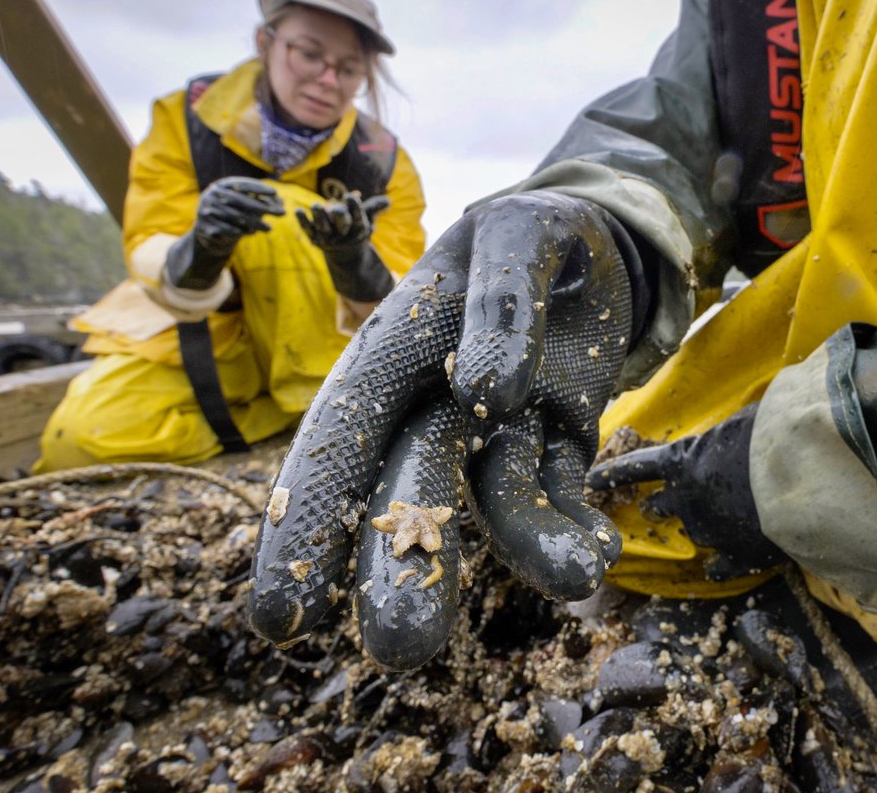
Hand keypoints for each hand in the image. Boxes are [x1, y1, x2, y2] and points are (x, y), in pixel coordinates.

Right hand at [166, 177, 283, 289]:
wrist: (210, 232)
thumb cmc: (233, 215)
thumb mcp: (246, 207)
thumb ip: (261, 203)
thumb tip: (282, 203)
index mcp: (221, 185)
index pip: (242, 184)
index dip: (258, 188)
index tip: (275, 192)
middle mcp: (212, 195)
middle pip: (240, 201)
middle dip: (262, 207)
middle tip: (281, 213)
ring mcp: (206, 209)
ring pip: (234, 216)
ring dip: (254, 222)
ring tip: (269, 228)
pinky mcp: (204, 225)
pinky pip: (225, 228)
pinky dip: (240, 230)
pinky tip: (252, 233)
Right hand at [247, 191, 635, 668]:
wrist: (597, 241)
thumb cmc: (534, 230)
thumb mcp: (516, 238)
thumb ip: (501, 303)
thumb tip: (485, 395)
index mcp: (395, 354)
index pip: (339, 440)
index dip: (305, 522)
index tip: (279, 616)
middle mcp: (436, 405)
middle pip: (410, 491)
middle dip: (400, 568)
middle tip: (398, 646)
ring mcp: (501, 432)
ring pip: (500, 500)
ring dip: (528, 544)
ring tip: (573, 575)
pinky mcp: (559, 443)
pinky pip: (566, 492)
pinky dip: (580, 524)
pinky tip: (597, 549)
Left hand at [296, 193, 393, 299]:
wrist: (345, 255)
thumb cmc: (356, 229)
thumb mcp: (367, 219)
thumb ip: (374, 208)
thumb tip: (388, 201)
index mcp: (358, 229)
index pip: (358, 217)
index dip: (355, 207)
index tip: (351, 196)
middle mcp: (343, 235)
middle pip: (341, 223)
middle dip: (339, 215)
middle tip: (335, 207)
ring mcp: (328, 238)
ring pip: (324, 226)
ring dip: (319, 217)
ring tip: (316, 206)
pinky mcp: (315, 238)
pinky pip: (308, 229)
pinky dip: (302, 221)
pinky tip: (297, 211)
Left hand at [586, 404, 787, 579]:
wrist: (804, 477)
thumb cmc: (774, 434)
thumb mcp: (744, 419)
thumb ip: (729, 433)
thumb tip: (739, 428)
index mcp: (683, 460)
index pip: (637, 467)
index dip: (613, 473)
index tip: (590, 480)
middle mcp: (687, 499)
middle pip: (660, 506)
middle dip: (656, 506)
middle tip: (653, 508)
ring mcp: (710, 530)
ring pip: (695, 533)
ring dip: (698, 529)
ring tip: (709, 528)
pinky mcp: (737, 555)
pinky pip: (719, 566)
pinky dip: (720, 566)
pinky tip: (722, 566)